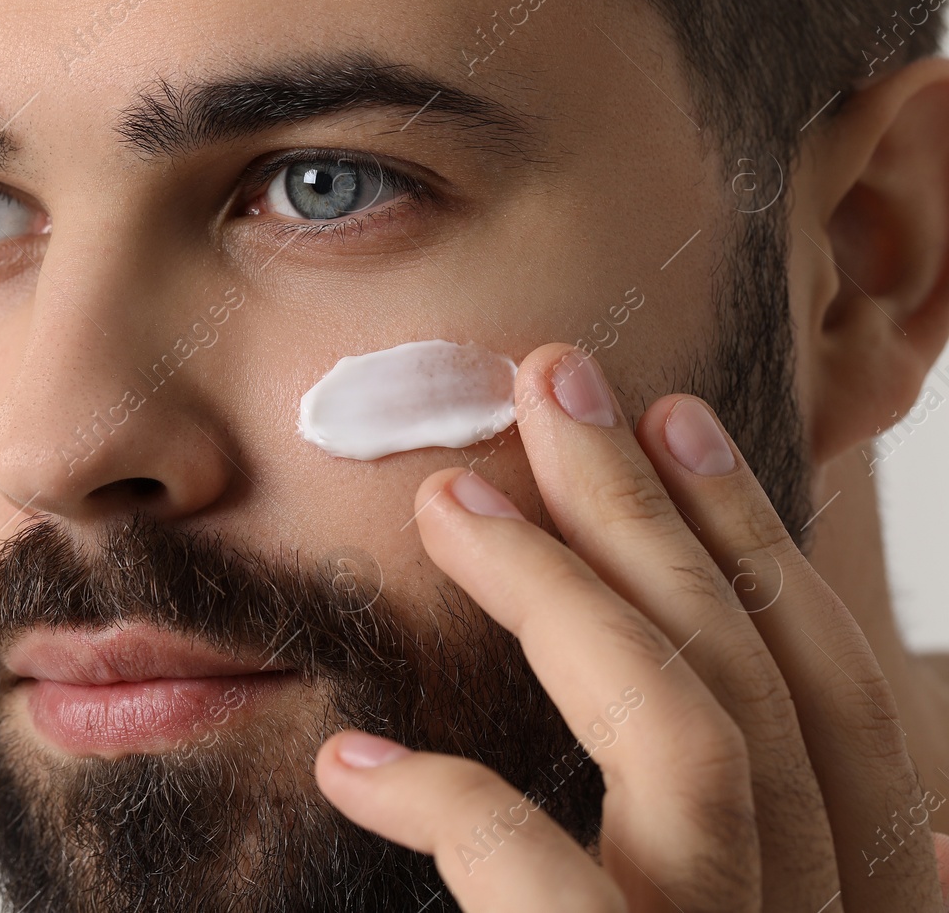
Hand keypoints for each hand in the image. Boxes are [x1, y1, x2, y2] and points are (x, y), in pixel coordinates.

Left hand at [313, 343, 948, 910]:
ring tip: (446, 501)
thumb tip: (932, 826)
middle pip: (756, 685)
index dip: (759, 547)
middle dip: (650, 511)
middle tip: (551, 381)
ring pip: (690, 741)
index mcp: (864, 906)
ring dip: (563, 593)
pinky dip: (447, 800)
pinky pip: (540, 874)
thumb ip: (778, 866)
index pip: (839, 704)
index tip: (675, 418)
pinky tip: (351, 765)